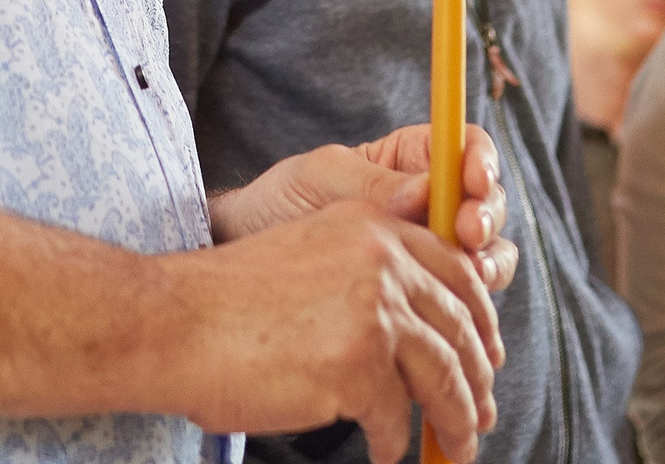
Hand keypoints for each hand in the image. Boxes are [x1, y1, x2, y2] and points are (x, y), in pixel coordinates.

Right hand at [166, 200, 502, 463]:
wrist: (176, 323)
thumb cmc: (231, 301)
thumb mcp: (311, 253)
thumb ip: (367, 269)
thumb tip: (424, 329)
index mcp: (371, 224)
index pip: (454, 270)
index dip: (480, 319)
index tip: (488, 355)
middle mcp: (381, 258)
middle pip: (459, 326)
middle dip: (477, 379)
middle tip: (481, 415)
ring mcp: (374, 309)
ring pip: (444, 375)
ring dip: (456, 419)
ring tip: (454, 446)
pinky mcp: (359, 364)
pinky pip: (396, 417)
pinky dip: (392, 442)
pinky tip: (381, 451)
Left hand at [210, 125, 517, 293]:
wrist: (247, 255)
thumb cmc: (281, 203)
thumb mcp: (319, 178)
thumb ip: (372, 183)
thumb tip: (425, 191)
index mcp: (411, 158)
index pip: (466, 148)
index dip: (480, 162)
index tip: (472, 181)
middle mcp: (432, 203)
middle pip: (487, 203)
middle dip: (486, 215)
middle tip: (466, 232)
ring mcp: (433, 250)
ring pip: (487, 252)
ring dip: (487, 262)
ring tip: (469, 274)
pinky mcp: (427, 293)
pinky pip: (464, 296)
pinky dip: (470, 304)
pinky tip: (456, 311)